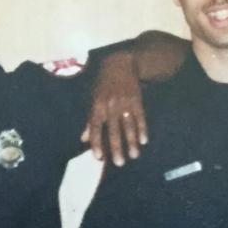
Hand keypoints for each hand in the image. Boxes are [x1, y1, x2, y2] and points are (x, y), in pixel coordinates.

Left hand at [81, 51, 147, 165]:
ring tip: (134, 156)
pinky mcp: (136, 100)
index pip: (95, 128)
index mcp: (97, 106)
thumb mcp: (92, 100)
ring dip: (131, 142)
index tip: (99, 157)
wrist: (119, 65)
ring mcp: (124, 103)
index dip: (96, 143)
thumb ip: (89, 121)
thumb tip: (83, 140)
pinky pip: (140, 117)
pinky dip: (142, 129)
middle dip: (116, 147)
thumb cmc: (102, 85)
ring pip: (128, 126)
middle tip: (119, 163)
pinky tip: (144, 141)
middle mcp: (110, 106)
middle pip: (113, 130)